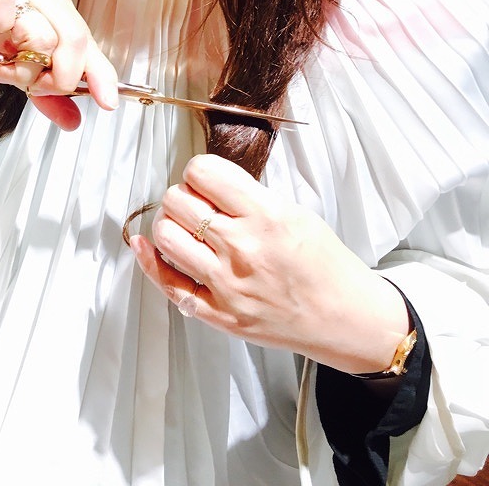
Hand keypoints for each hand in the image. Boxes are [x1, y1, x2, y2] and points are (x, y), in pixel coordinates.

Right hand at [0, 0, 118, 129]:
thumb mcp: (13, 70)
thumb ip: (44, 93)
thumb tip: (74, 121)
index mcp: (56, 8)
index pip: (88, 44)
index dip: (100, 75)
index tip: (108, 102)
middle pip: (75, 41)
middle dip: (56, 78)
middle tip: (29, 85)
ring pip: (45, 35)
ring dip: (22, 65)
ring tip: (0, 66)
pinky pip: (4, 10)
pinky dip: (1, 30)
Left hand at [130, 154, 409, 373]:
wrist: (345, 317)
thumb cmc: (325, 265)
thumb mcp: (294, 212)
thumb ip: (248, 196)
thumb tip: (206, 181)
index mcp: (265, 216)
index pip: (203, 172)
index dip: (198, 171)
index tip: (204, 178)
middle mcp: (241, 248)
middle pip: (176, 201)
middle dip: (181, 194)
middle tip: (195, 202)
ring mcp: (226, 284)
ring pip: (165, 236)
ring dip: (169, 225)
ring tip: (185, 226)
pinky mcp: (218, 313)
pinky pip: (168, 283)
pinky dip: (149, 260)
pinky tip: (144, 245)